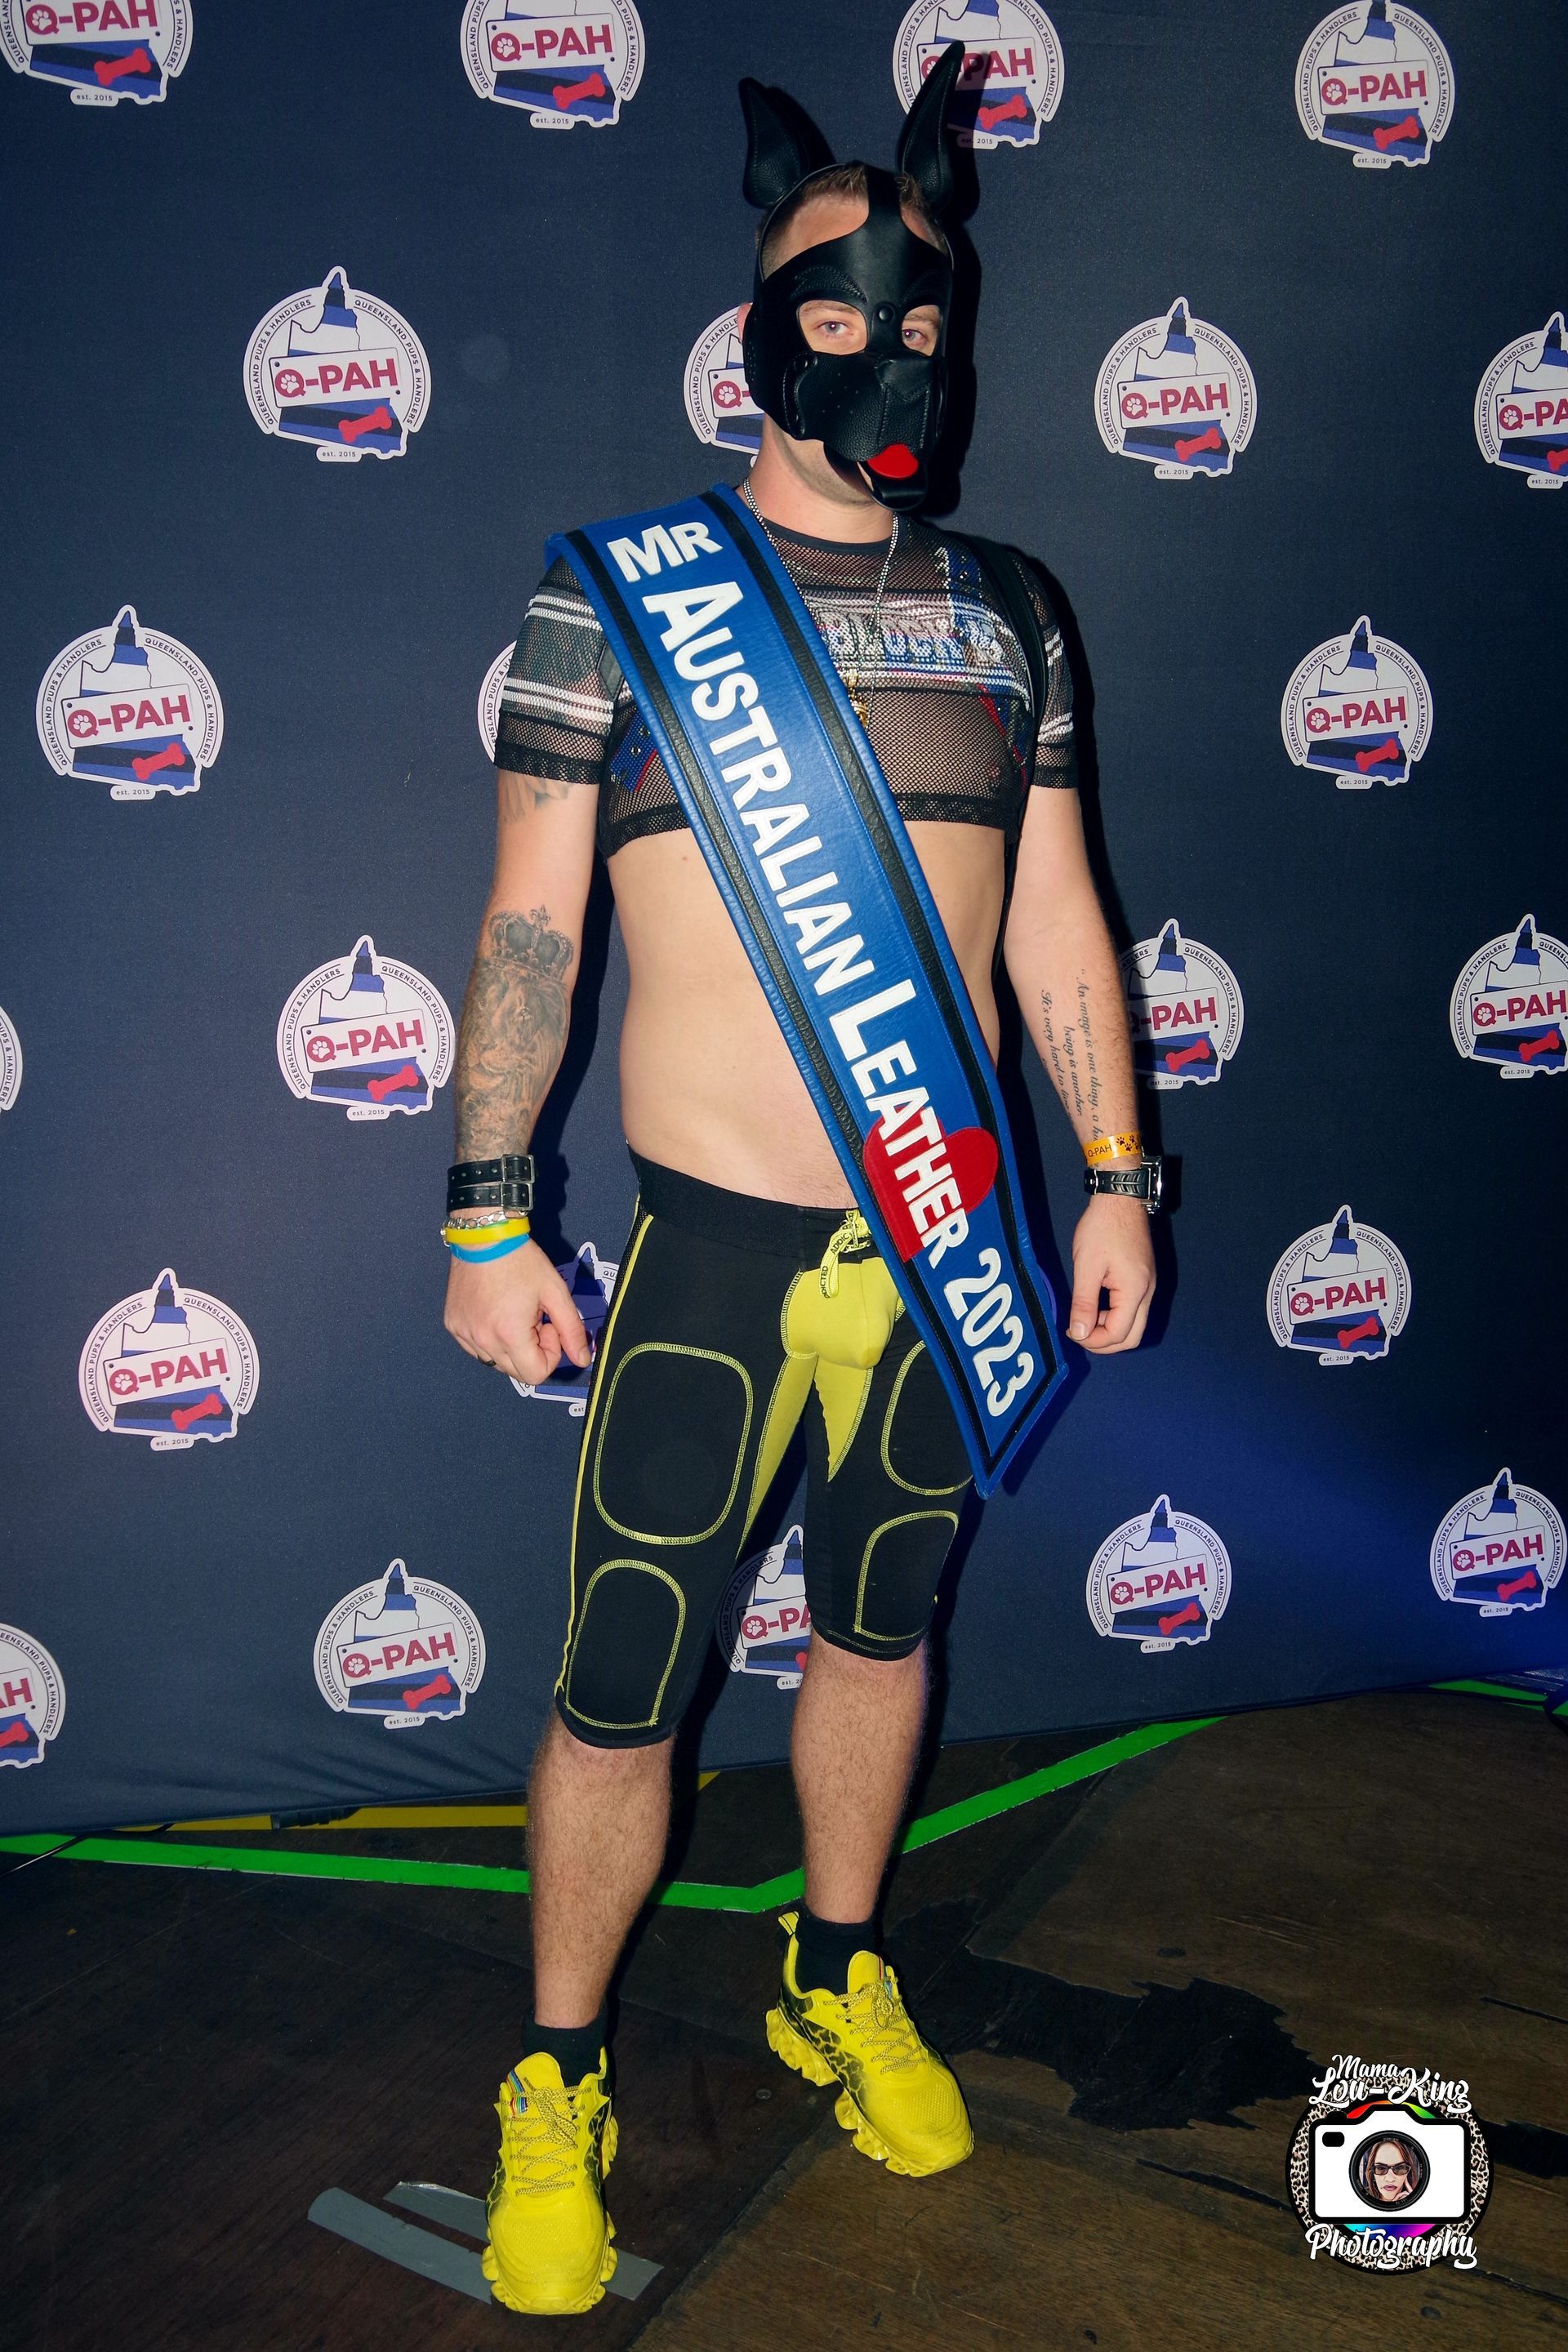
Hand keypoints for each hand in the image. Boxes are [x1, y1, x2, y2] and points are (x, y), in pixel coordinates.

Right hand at [443, 1239, 593, 1385]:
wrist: (483, 1236)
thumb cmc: (522, 1260)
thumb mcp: (555, 1292)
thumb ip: (572, 1330)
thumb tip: (582, 1360)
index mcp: (509, 1335)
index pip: (535, 1374)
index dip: (550, 1354)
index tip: (548, 1325)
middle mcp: (482, 1341)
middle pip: (516, 1372)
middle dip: (532, 1350)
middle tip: (533, 1317)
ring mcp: (463, 1334)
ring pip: (496, 1362)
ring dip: (511, 1345)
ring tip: (513, 1311)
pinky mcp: (452, 1325)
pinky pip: (477, 1348)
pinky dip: (490, 1339)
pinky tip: (495, 1311)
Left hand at [1067, 1194, 1154, 1353]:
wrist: (1120, 1198)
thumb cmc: (1102, 1228)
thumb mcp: (1087, 1267)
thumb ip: (1084, 1303)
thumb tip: (1080, 1334)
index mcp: (1135, 1291)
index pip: (1118, 1334)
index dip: (1093, 1341)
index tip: (1071, 1331)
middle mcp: (1147, 1292)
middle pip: (1132, 1336)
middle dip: (1105, 1343)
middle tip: (1079, 1334)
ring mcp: (1148, 1285)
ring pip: (1134, 1324)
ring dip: (1110, 1329)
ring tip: (1084, 1318)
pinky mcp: (1144, 1278)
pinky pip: (1133, 1309)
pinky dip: (1115, 1315)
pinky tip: (1096, 1306)